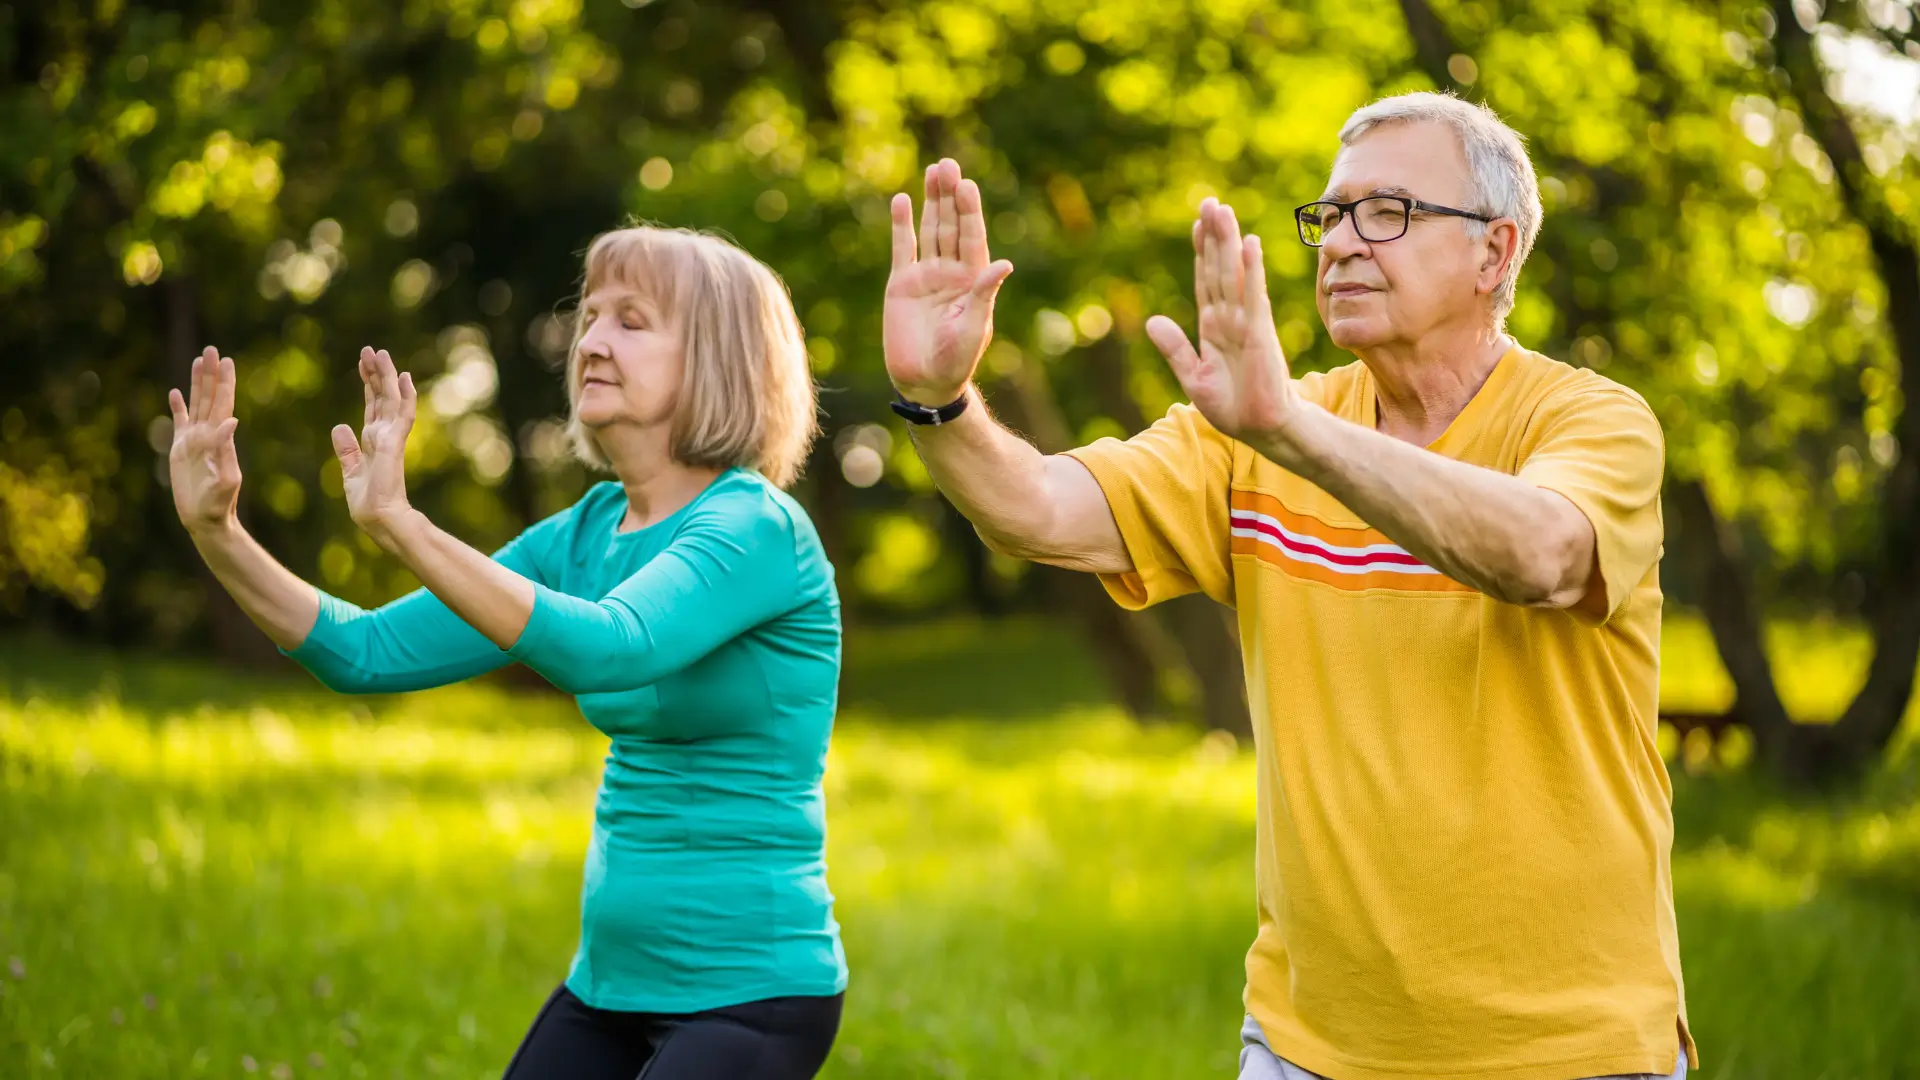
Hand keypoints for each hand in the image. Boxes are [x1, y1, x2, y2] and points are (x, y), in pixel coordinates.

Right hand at [167, 347, 242, 534]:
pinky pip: (179, 421)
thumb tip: (231, 421)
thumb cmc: (219, 503)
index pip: (223, 403)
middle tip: (212, 349)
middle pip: (211, 397)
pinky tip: (176, 391)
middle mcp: (209, 434)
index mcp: (220, 438)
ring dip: (197, 383)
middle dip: (211, 374)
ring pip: (196, 404)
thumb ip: (227, 451)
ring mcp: (195, 440)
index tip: (226, 361)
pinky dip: (178, 406)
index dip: (224, 382)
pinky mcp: (181, 449)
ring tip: (198, 360)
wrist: (205, 518)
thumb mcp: (226, 479)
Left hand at [333, 347, 417, 545]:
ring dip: (387, 376)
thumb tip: (339, 425)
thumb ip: (346, 449)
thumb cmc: (367, 502)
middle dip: (376, 374)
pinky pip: (402, 414)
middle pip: (381, 397)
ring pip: (391, 399)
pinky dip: (404, 395)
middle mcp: (385, 435)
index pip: (372, 406)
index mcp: (374, 441)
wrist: (378, 518)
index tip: (364, 365)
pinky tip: (403, 377)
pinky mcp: (395, 443)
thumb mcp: (349, 471)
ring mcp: (392, 438)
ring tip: (381, 353)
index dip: (369, 385)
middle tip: (370, 350)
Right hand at [883, 157, 1014, 405]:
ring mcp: (926, 275)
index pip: (972, 237)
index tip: (967, 185)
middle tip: (949, 165)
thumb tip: (1004, 264)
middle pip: (951, 225)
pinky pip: (903, 248)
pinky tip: (902, 200)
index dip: (969, 211)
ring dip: (931, 201)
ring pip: (929, 229)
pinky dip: (902, 225)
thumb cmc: (956, 360)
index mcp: (974, 280)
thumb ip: (984, 294)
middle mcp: (951, 272)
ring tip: (934, 170)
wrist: (924, 382)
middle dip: (950, 196)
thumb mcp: (973, 327)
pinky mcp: (901, 284)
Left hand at [1146, 200, 1301, 446]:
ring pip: (1234, 274)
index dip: (1201, 252)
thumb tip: (1151, 322)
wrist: (1261, 429)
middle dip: (1214, 236)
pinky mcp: (1261, 332)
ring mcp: (1247, 322)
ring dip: (1229, 242)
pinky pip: (1254, 295)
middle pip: (1219, 269)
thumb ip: (1175, 349)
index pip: (1205, 281)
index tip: (1197, 223)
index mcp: (1214, 327)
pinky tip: (1249, 243)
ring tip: (1224, 210)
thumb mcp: (1193, 377)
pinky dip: (1252, 270)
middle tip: (1210, 202)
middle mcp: (1231, 318)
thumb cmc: (1233, 406)